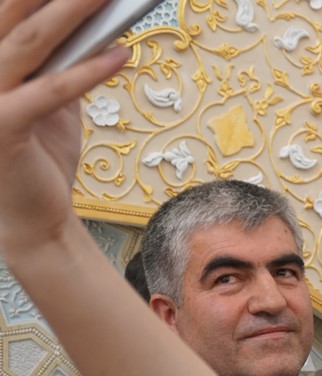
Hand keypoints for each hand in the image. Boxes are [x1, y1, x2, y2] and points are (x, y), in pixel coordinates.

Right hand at [0, 0, 127, 257]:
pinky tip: (122, 53)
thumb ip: (57, 59)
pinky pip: (51, 90)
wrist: (32, 221)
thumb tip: (92, 20)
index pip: (5, 12)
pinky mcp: (0, 127)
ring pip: (30, 42)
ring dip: (73, 12)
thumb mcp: (47, 98)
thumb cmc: (38, 157)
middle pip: (10, 14)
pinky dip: (89, 71)